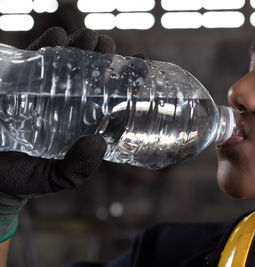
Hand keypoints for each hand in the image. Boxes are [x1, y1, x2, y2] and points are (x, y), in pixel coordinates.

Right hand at [0, 27, 115, 241]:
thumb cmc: (18, 176)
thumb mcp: (51, 178)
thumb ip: (74, 170)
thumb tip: (97, 143)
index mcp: (83, 123)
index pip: (111, 99)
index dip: (128, 82)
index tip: (141, 66)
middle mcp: (69, 103)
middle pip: (94, 73)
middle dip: (105, 56)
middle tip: (109, 49)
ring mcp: (46, 89)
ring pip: (71, 60)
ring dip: (83, 45)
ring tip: (89, 40)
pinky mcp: (22, 79)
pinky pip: (38, 55)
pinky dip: (50, 43)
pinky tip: (58, 38)